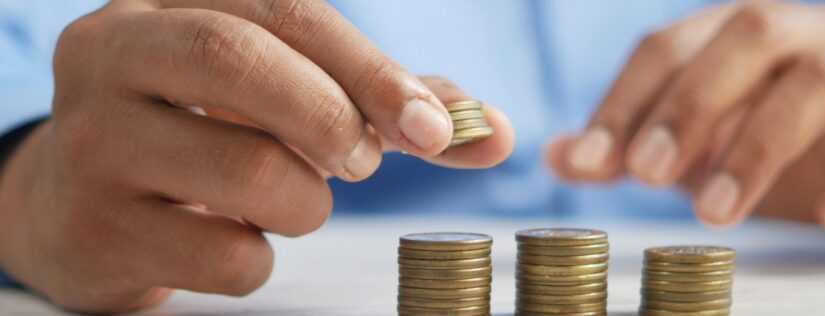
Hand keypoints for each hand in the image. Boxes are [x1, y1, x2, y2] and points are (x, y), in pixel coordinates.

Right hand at [0, 0, 512, 312]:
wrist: (79, 207)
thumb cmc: (204, 136)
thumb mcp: (280, 97)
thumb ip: (386, 104)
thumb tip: (494, 132)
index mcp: (168, 5)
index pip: (286, 14)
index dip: (371, 71)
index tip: (435, 128)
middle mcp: (112, 55)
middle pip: (238, 60)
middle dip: (331, 116)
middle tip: (365, 162)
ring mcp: (90, 142)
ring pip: (245, 170)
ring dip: (304, 202)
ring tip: (289, 200)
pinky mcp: (92, 227)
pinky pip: (224, 254)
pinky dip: (259, 258)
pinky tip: (232, 238)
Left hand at [547, 1, 824, 255]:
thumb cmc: (794, 150)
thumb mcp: (704, 147)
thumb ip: (635, 147)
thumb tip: (557, 156)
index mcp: (750, 30)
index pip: (673, 41)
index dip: (625, 99)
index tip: (589, 161)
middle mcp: (815, 33)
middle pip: (750, 35)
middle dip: (690, 105)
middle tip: (646, 175)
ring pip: (822, 81)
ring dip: (758, 147)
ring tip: (715, 213)